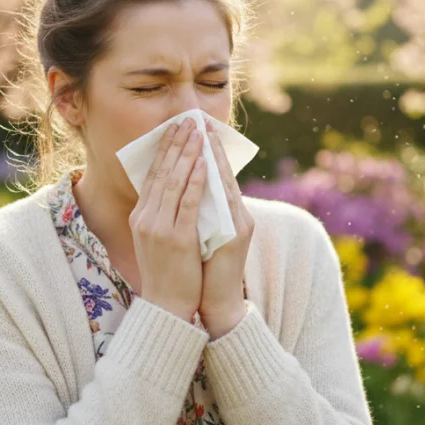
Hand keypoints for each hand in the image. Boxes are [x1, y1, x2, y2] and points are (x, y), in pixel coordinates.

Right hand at [129, 117, 206, 322]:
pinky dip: (196, 181)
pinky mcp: (177, 239)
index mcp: (140, 217)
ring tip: (197, 132)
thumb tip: (178, 188)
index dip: (164, 150)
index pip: (152, 175)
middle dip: (175, 144)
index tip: (174, 129)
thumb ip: (162, 214)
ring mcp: (159, 228)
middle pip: (161, 172)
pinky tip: (204, 163)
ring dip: (187, 154)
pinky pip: (188, 203)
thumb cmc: (168, 273)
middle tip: (186, 121)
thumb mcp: (156, 239)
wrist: (167, 306)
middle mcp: (146, 218)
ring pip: (174, 182)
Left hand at [199, 120, 253, 338]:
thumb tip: (185, 188)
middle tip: (197, 122)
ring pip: (224, 184)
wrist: (216, 303)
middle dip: (209, 147)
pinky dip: (211, 184)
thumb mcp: (203, 235)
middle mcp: (239, 216)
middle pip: (224, 174)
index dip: (210, 152)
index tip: (198, 129)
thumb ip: (201, 212)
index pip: (220, 176)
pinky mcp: (235, 238)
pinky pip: (221, 204)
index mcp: (232, 214)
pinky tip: (204, 166)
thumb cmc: (205, 271)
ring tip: (200, 135)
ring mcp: (239, 226)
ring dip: (210, 157)